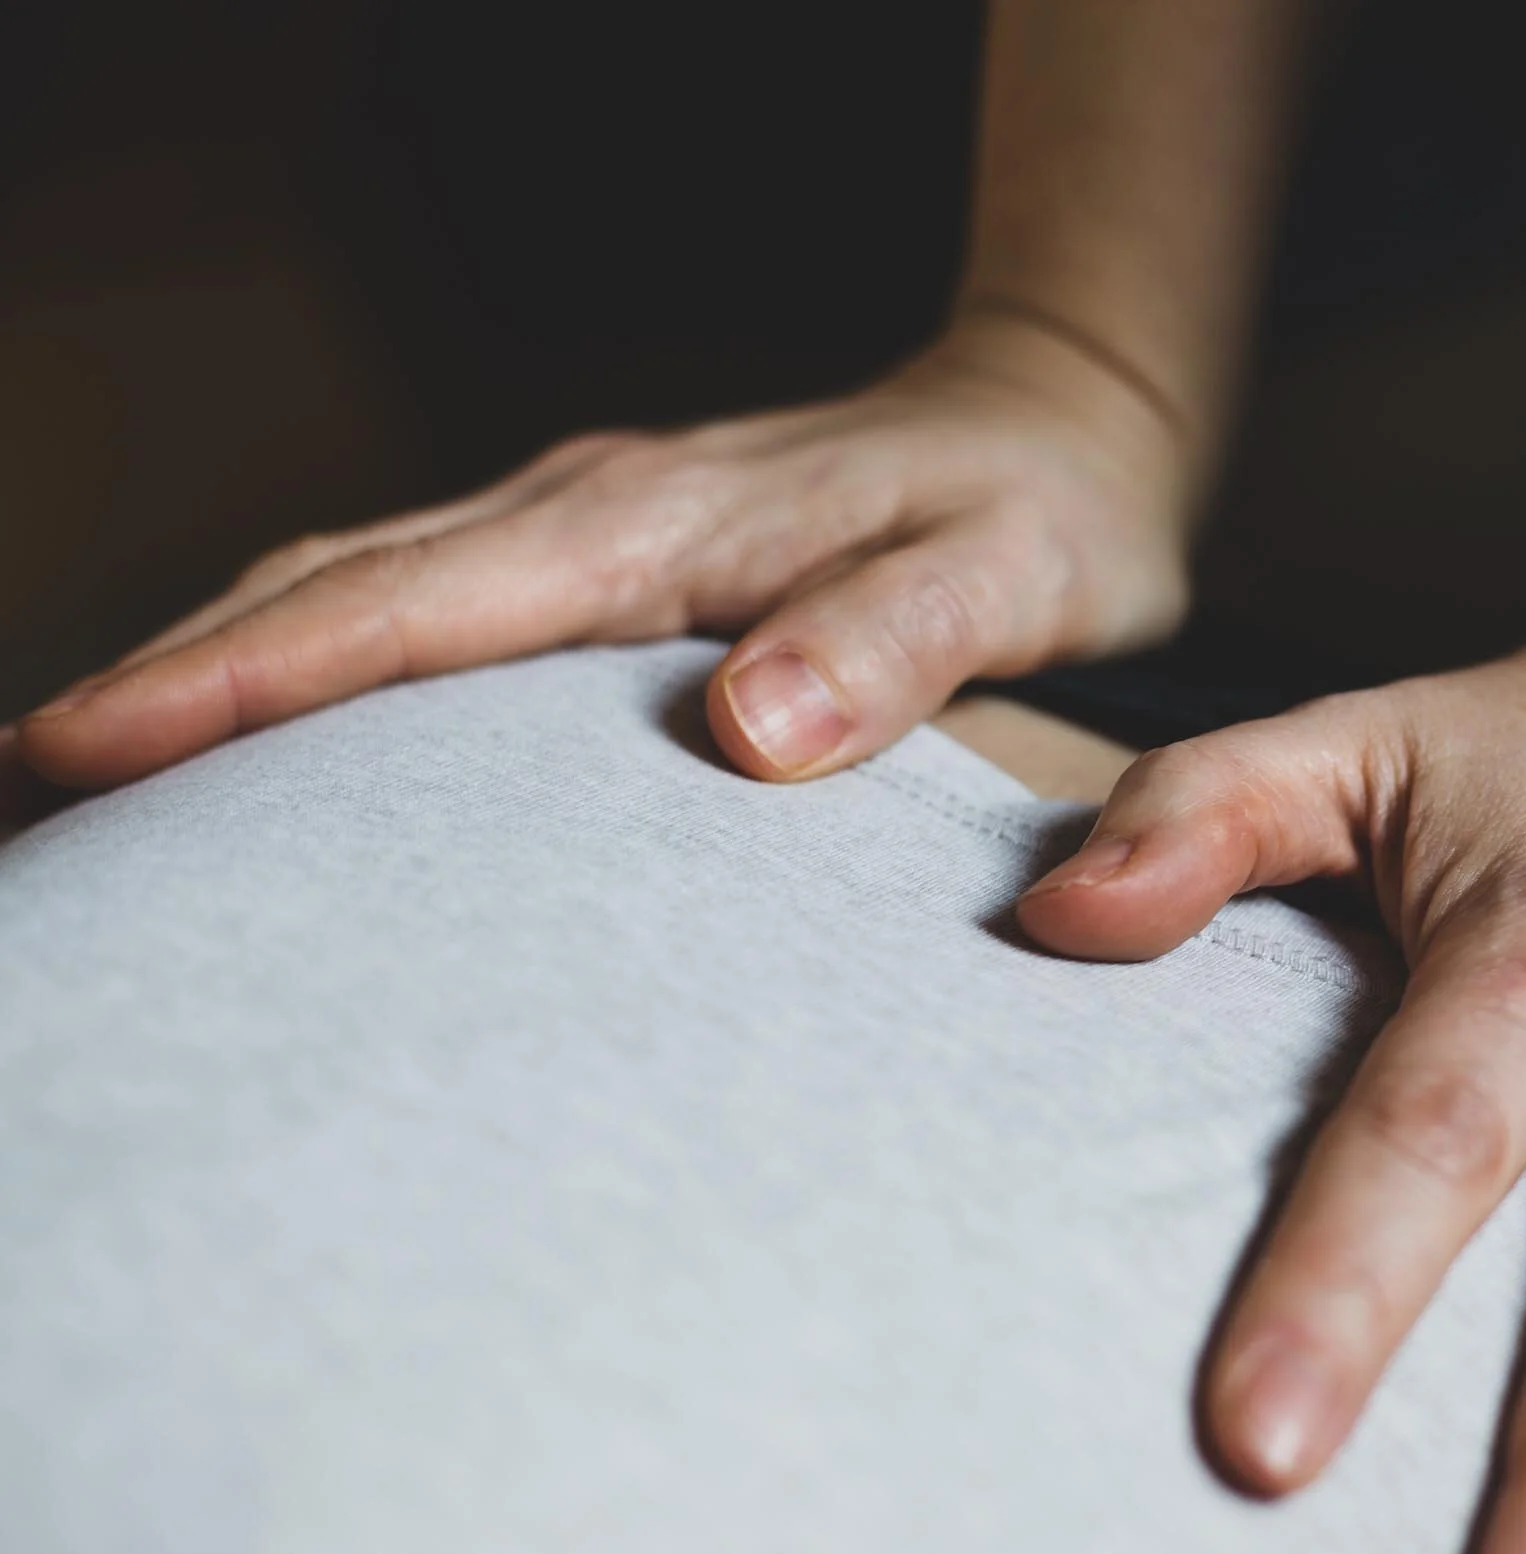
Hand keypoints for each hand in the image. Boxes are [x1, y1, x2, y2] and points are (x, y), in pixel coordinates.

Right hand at [15, 308, 1191, 789]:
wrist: (1069, 420)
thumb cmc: (1042, 515)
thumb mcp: (1005, 575)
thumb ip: (892, 642)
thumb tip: (744, 734)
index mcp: (652, 526)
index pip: (408, 610)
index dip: (239, 686)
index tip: (84, 758)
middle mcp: (590, 513)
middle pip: (330, 592)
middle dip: (165, 688)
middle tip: (29, 807)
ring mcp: (588, 528)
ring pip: (354, 591)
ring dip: (214, 675)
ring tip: (89, 785)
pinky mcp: (607, 557)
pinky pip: (420, 609)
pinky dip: (312, 666)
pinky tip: (274, 742)